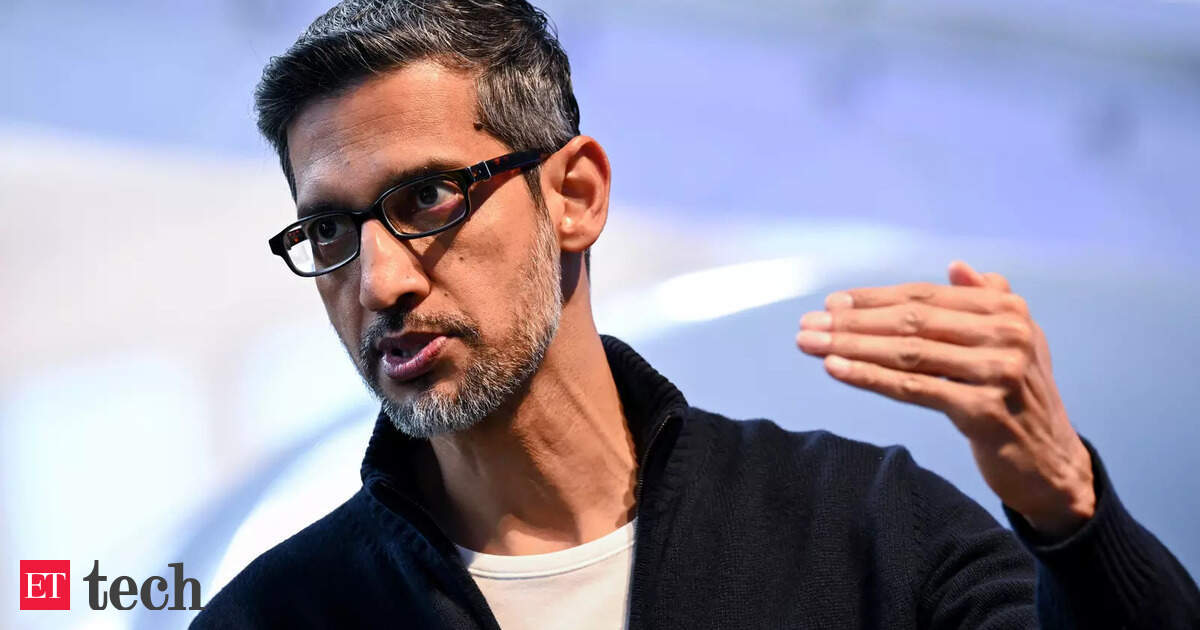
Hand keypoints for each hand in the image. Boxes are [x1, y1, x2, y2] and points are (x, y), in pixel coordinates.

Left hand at [796, 261, 1095, 536]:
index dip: (874, 298)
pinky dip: (869, 377)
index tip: (831, 304)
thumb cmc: (1018, 397)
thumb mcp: (1013, 342)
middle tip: (807, 323)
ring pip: (908, 352)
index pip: (925, 296)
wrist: (1052, 463)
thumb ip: (988, 300)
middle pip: (912, 320)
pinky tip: (835, 370)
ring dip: (850, 346)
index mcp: (1008, 309)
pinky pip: (914, 388)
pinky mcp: (983, 410)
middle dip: (852, 322)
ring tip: (809, 343)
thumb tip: (956, 265)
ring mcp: (998, 371)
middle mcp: (1008, 333)